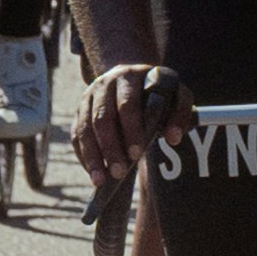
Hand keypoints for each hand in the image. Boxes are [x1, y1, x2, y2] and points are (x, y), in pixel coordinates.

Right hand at [77, 57, 179, 191]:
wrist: (129, 75)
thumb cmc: (157, 91)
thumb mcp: (175, 94)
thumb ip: (180, 113)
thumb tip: (174, 137)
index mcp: (130, 77)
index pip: (127, 105)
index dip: (131, 130)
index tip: (137, 154)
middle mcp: (105, 84)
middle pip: (102, 118)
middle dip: (110, 148)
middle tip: (119, 173)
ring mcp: (88, 97)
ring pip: (84, 128)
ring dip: (92, 156)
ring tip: (100, 180)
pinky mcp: (79, 111)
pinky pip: (76, 135)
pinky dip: (83, 155)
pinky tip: (94, 173)